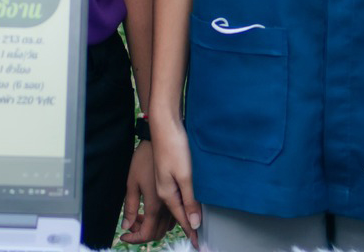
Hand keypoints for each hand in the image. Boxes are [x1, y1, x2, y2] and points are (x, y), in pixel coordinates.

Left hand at [118, 142, 174, 243]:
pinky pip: (174, 216)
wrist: (164, 138)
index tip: (124, 237)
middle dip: (142, 233)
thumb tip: (126, 226)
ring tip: (138, 217)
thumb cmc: (146, 157)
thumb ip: (130, 207)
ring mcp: (177, 201)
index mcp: (155, 204)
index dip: (135, 239)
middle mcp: (169, 206)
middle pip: (158, 233)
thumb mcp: (132, 181)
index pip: (147, 233)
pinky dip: (162, 220)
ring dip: (152, 226)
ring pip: (167, 226)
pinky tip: (151, 210)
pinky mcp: (182, 194)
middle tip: (130, 225)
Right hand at [150, 114, 201, 246]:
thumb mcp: (185, 176)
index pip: (182, 219)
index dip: (192, 233)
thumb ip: (190, 200)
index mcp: (167, 194)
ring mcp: (164, 182)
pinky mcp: (167, 173)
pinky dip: (182, 205)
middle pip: (176, 216)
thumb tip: (195, 223)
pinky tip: (188, 204)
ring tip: (194, 228)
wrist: (164, 124)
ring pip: (175, 206)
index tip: (198, 246)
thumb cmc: (174, 147)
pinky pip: (175, 196)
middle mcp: (164, 191)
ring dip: (183, 217)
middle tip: (197, 241)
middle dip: (186, 229)